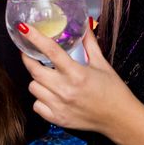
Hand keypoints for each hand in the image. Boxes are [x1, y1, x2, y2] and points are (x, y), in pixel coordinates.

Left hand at [18, 24, 134, 136]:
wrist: (119, 119)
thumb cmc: (113, 91)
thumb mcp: (102, 64)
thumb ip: (90, 45)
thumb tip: (85, 26)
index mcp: (77, 74)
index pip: (50, 51)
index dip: (35, 38)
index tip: (23, 28)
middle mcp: (65, 90)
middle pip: (34, 71)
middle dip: (29, 59)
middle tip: (30, 53)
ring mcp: (59, 106)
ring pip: (33, 88)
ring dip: (37, 80)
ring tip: (47, 77)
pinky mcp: (57, 119)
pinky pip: (37, 105)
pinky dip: (40, 99)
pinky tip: (50, 94)